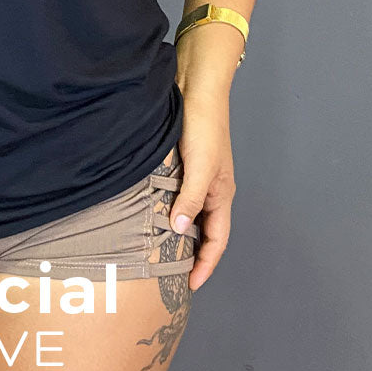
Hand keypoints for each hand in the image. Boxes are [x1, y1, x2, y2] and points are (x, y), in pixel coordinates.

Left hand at [170, 91, 235, 292]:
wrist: (196, 85)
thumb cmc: (204, 125)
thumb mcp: (198, 166)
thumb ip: (190, 199)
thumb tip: (180, 231)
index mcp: (221, 193)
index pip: (217, 240)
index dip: (205, 264)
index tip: (190, 285)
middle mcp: (210, 188)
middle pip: (204, 230)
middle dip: (192, 254)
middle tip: (171, 275)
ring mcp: (196, 175)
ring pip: (188, 213)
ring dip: (177, 232)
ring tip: (158, 250)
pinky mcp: (182, 163)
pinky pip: (175, 195)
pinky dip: (166, 208)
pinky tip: (150, 213)